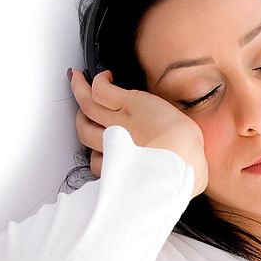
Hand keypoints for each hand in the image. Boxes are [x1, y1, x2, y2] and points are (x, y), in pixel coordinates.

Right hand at [69, 69, 208, 199]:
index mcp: (123, 164)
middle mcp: (115, 143)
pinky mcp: (130, 103)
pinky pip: (101, 90)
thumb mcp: (171, 183)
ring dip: (79, 92)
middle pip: (85, 132)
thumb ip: (168, 180)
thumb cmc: (180, 171)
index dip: (96, 154)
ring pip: (87, 106)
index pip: (96, 162)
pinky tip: (104, 76)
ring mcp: (119, 122)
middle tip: (83, 111)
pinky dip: (98, 82)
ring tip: (77, 81)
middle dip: (82, 121)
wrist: (184, 156)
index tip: (99, 148)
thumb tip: (183, 183)